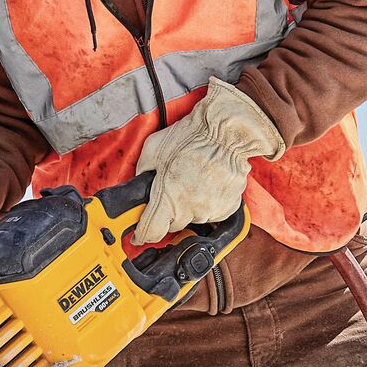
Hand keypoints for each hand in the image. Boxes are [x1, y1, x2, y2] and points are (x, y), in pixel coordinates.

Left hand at [135, 78, 282, 244]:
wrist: (226, 132)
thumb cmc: (191, 137)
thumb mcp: (153, 150)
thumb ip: (142, 172)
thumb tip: (138, 185)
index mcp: (168, 197)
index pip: (151, 232)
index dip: (141, 235)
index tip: (138, 235)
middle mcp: (190, 208)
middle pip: (171, 226)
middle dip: (166, 214)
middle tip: (168, 192)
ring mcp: (210, 209)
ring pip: (192, 219)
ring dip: (188, 207)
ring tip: (190, 182)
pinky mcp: (227, 207)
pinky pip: (211, 213)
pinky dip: (205, 204)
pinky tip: (205, 185)